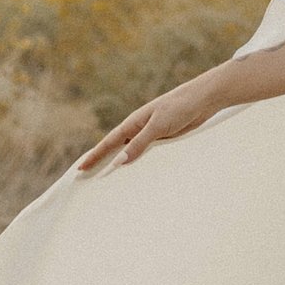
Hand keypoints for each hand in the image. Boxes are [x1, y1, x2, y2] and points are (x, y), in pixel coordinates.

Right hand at [78, 76, 224, 172]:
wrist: (203, 100)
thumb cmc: (179, 107)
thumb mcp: (158, 126)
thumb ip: (139, 144)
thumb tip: (119, 162)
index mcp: (134, 123)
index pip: (109, 143)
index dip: (95, 156)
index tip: (80, 168)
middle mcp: (139, 130)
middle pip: (117, 150)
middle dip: (103, 163)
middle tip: (88, 179)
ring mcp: (151, 136)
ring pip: (132, 154)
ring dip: (122, 167)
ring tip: (109, 184)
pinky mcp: (164, 140)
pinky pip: (148, 156)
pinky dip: (141, 166)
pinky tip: (138, 177)